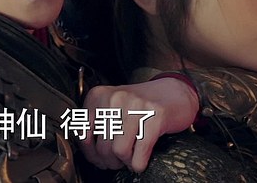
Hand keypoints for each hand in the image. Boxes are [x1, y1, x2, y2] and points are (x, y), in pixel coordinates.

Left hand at [78, 77, 198, 172]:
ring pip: (120, 150)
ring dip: (125, 162)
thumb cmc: (140, 105)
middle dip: (110, 161)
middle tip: (117, 162)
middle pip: (102, 146)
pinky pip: (141, 152)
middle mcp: (115, 98)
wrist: (173, 93)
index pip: (83, 133)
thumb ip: (96, 125)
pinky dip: (139, 163)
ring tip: (130, 159)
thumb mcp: (111, 108)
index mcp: (99, 95)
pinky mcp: (156, 116)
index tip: (98, 159)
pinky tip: (140, 161)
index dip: (90, 153)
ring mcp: (136, 106)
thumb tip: (90, 154)